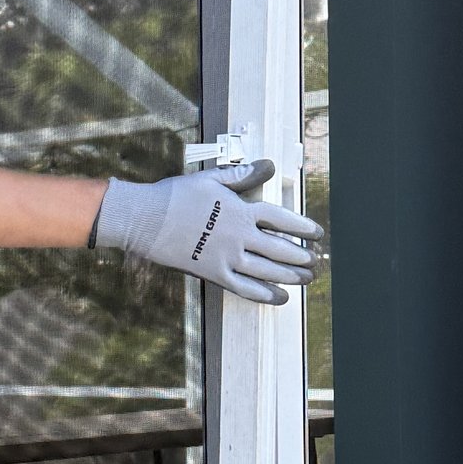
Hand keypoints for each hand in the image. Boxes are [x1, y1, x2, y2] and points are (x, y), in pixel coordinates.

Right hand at [91, 160, 322, 306]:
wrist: (145, 218)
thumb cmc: (176, 195)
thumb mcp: (211, 178)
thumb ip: (243, 175)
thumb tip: (269, 165)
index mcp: (241, 209)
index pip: (282, 219)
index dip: (303, 227)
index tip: (317, 233)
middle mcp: (240, 235)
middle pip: (281, 249)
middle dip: (303, 257)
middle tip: (317, 262)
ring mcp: (227, 257)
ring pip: (269, 271)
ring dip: (292, 276)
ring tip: (307, 279)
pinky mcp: (213, 274)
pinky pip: (246, 288)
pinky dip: (266, 295)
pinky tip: (281, 298)